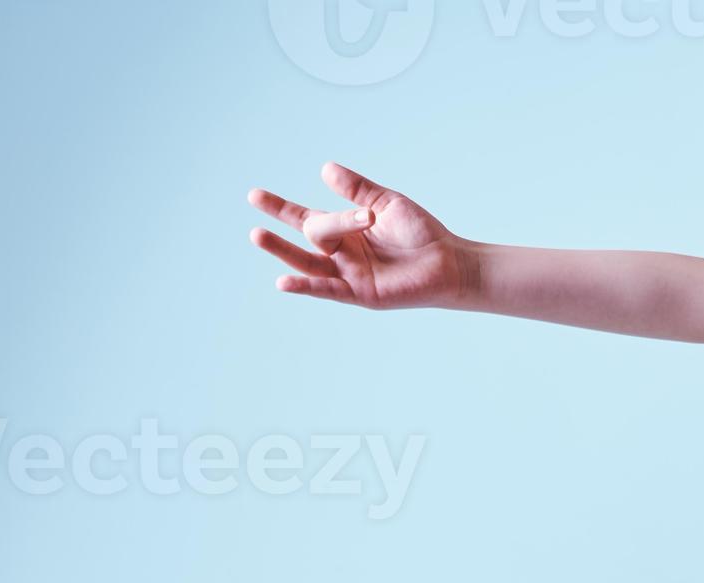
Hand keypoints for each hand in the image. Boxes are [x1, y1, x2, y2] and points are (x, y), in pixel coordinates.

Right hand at [246, 162, 476, 310]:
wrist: (449, 261)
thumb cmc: (421, 233)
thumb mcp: (387, 203)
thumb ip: (358, 189)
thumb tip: (325, 168)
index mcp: (345, 230)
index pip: (305, 216)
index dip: (280, 207)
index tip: (254, 195)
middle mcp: (341, 253)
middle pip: (310, 233)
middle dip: (289, 218)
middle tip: (257, 202)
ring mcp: (348, 274)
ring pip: (309, 262)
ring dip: (282, 251)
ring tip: (257, 234)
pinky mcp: (360, 294)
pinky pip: (327, 290)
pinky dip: (306, 286)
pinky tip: (283, 281)